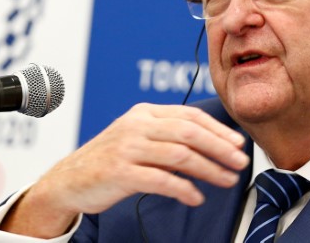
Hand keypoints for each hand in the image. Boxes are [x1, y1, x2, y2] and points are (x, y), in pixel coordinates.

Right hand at [0, 103, 248, 237]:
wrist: (69, 180)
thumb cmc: (111, 159)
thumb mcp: (138, 137)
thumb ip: (169, 135)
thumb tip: (213, 143)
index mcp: (145, 113)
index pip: (190, 115)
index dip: (218, 129)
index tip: (239, 143)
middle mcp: (136, 125)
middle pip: (189, 133)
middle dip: (220, 148)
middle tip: (240, 162)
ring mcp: (127, 148)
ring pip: (180, 155)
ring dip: (209, 169)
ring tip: (227, 180)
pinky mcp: (120, 172)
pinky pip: (161, 180)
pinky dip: (183, 189)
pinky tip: (196, 197)